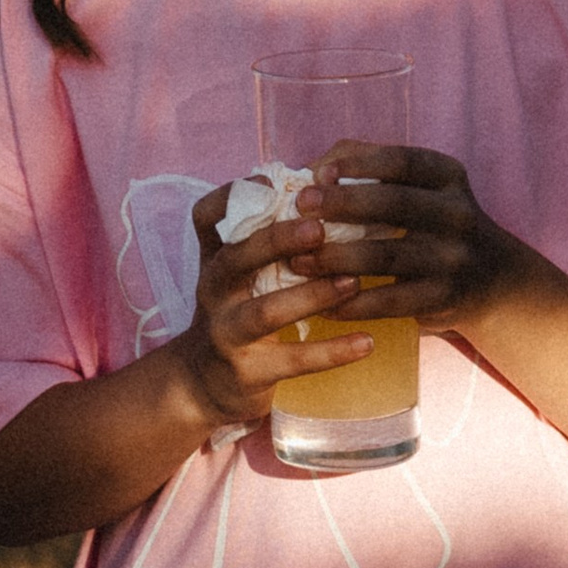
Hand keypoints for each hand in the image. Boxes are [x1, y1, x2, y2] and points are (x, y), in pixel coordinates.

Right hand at [166, 179, 394, 430]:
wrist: (201, 384)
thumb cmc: (236, 314)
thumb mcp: (239, 274)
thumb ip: (269, 238)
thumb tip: (325, 189)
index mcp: (215, 259)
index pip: (207, 217)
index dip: (233, 196)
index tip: (272, 182)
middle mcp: (214, 290)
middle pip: (235, 258)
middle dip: (276, 241)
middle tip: (320, 228)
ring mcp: (227, 332)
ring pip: (264, 312)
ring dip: (310, 295)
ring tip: (353, 283)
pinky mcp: (247, 371)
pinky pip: (292, 361)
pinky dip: (330, 352)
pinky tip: (366, 343)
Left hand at [291, 142, 537, 338]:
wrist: (494, 282)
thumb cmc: (434, 225)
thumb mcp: (420, 189)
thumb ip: (371, 170)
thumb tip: (313, 169)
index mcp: (447, 177)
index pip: (403, 161)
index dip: (360, 164)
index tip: (319, 172)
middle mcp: (457, 214)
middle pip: (394, 204)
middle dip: (342, 204)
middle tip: (300, 207)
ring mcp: (453, 258)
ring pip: (386, 256)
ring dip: (335, 258)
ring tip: (297, 260)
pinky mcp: (443, 298)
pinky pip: (389, 301)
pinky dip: (351, 303)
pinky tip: (321, 303)